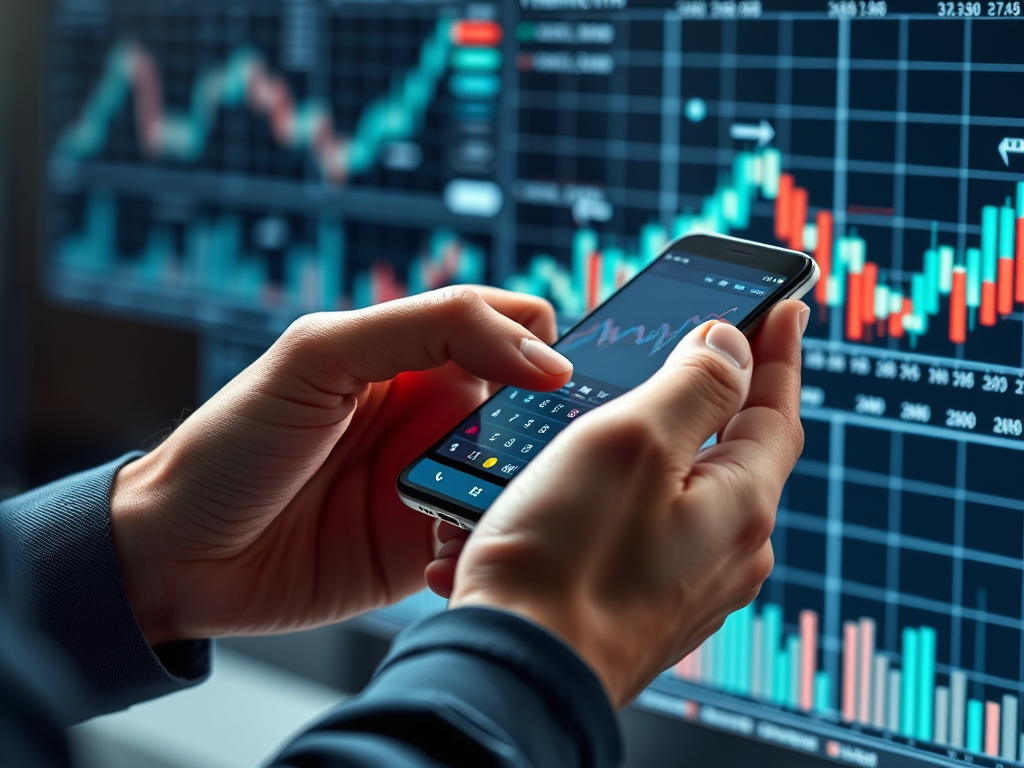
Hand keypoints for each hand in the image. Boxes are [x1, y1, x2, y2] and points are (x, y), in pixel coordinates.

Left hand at [109, 287, 572, 645]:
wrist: (174, 555)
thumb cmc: (231, 442)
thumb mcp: (321, 354)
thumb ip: (432, 327)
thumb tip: (541, 356)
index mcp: (417, 355)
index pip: (515, 327)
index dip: (544, 346)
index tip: (551, 385)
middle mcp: (434, 415)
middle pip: (534, 407)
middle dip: (545, 432)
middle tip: (527, 462)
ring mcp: (432, 483)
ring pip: (521, 480)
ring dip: (515, 499)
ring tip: (474, 516)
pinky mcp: (423, 549)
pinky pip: (484, 544)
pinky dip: (481, 552)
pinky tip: (437, 562)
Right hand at [434, 301, 807, 707]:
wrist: (518, 673)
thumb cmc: (566, 561)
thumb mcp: (633, 442)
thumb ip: (693, 386)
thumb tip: (732, 346)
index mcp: (740, 505)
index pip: (776, 410)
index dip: (779, 351)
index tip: (787, 306)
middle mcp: (729, 552)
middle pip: (741, 451)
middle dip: (727, 395)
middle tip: (713, 347)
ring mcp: (690, 586)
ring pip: (693, 490)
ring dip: (672, 443)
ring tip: (640, 409)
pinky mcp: (647, 605)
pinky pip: (656, 529)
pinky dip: (636, 491)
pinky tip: (595, 485)